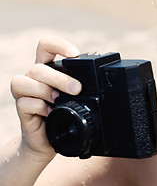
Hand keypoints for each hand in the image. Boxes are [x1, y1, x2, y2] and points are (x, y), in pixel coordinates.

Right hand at [10, 36, 81, 160]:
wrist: (49, 140)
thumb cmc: (65, 114)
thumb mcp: (77, 97)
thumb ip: (83, 85)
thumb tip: (105, 77)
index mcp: (49, 69)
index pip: (45, 46)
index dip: (57, 45)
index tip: (74, 53)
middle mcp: (34, 78)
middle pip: (38, 67)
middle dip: (59, 77)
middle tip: (76, 89)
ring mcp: (26, 93)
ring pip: (24, 81)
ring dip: (45, 90)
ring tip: (58, 100)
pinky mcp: (22, 109)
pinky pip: (24, 102)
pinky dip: (40, 107)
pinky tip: (50, 113)